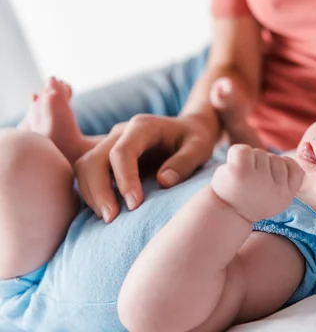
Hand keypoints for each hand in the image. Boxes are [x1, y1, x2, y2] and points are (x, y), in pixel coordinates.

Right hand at [75, 114, 216, 222]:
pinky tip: (104, 212)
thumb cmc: (194, 140)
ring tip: (107, 218)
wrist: (187, 131)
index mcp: (143, 127)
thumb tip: (163, 181)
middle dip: (99, 190)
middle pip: (94, 159)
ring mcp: (110, 144)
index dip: (125, 179)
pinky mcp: (106, 158)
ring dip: (90, 194)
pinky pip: (87, 174)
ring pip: (85, 166)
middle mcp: (121, 133)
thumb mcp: (200, 147)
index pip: (122, 151)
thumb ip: (184, 162)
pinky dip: (90, 193)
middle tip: (112, 218)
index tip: (134, 205)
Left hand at [211, 144, 304, 221]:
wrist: (224, 212)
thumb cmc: (250, 199)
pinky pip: (243, 150)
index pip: (295, 169)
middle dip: (263, 165)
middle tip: (251, 183)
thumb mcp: (276, 197)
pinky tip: (233, 168)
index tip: (268, 183)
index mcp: (286, 196)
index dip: (281, 170)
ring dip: (249, 160)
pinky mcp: (241, 172)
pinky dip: (235, 154)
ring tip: (242, 178)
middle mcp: (275, 189)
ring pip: (260, 153)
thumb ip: (287, 179)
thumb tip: (292, 156)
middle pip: (275, 158)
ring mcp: (259, 180)